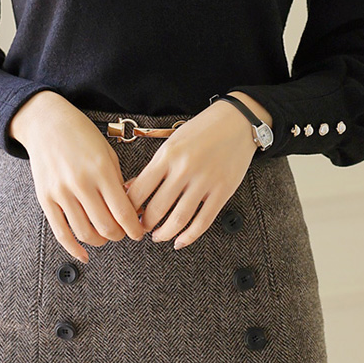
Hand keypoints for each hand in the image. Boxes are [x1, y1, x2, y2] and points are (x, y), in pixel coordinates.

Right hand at [9, 92, 145, 263]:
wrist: (46, 122)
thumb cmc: (81, 134)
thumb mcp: (107, 152)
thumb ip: (118, 181)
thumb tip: (129, 211)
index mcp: (101, 170)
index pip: (123, 212)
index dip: (135, 228)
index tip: (140, 232)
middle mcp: (80, 183)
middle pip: (106, 227)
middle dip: (119, 235)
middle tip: (124, 232)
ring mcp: (61, 192)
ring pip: (85, 233)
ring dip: (100, 241)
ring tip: (106, 235)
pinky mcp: (45, 198)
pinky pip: (61, 232)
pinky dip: (74, 249)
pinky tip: (84, 254)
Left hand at [123, 95, 271, 251]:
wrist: (237, 121)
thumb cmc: (201, 130)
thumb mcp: (172, 142)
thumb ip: (154, 167)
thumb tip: (132, 189)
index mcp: (168, 155)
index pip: (140, 190)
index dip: (129, 208)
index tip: (126, 215)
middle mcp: (184, 168)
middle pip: (156, 209)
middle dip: (144, 225)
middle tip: (141, 229)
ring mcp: (205, 181)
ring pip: (178, 220)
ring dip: (164, 234)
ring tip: (158, 236)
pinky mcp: (223, 191)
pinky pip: (203, 221)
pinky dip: (189, 237)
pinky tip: (180, 241)